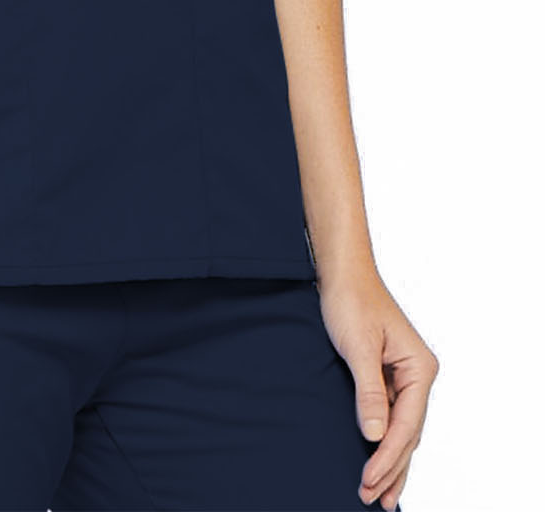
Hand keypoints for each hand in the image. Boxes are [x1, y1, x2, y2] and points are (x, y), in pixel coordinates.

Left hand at [317, 269, 438, 509]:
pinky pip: (390, 416)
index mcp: (420, 368)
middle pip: (409, 433)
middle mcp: (418, 374)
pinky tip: (377, 459)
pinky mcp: (387, 376)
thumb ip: (369, 392)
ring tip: (381, 494)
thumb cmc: (351, 300)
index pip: (407, 424)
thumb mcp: (358, 347)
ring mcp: (404, 377)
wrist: (341, 273)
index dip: (389, 456)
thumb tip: (375, 435)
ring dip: (389, 460)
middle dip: (391, 467)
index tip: (369, 479)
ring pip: (401, 429)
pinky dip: (383, 439)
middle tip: (374, 498)